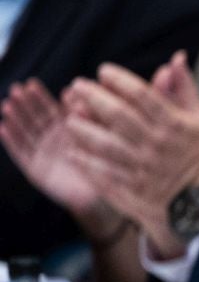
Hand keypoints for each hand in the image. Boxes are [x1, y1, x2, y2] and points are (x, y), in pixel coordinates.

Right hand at [0, 79, 117, 235]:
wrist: (103, 198)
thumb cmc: (105, 166)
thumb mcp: (97, 137)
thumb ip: (86, 115)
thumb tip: (71, 90)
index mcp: (68, 130)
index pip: (51, 109)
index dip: (40, 97)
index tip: (32, 84)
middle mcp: (53, 140)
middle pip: (36, 118)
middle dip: (25, 104)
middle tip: (17, 89)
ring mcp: (43, 154)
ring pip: (26, 133)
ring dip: (15, 119)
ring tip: (8, 105)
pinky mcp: (35, 170)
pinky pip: (21, 154)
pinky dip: (11, 141)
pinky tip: (3, 127)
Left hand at [62, 54, 198, 253]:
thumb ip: (184, 88)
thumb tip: (175, 58)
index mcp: (174, 125)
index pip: (142, 95)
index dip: (119, 79)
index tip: (103, 71)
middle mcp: (157, 144)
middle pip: (118, 115)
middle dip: (93, 97)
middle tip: (76, 86)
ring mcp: (143, 168)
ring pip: (105, 144)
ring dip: (83, 129)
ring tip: (69, 118)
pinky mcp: (133, 189)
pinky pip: (102, 173)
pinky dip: (85, 161)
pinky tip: (74, 151)